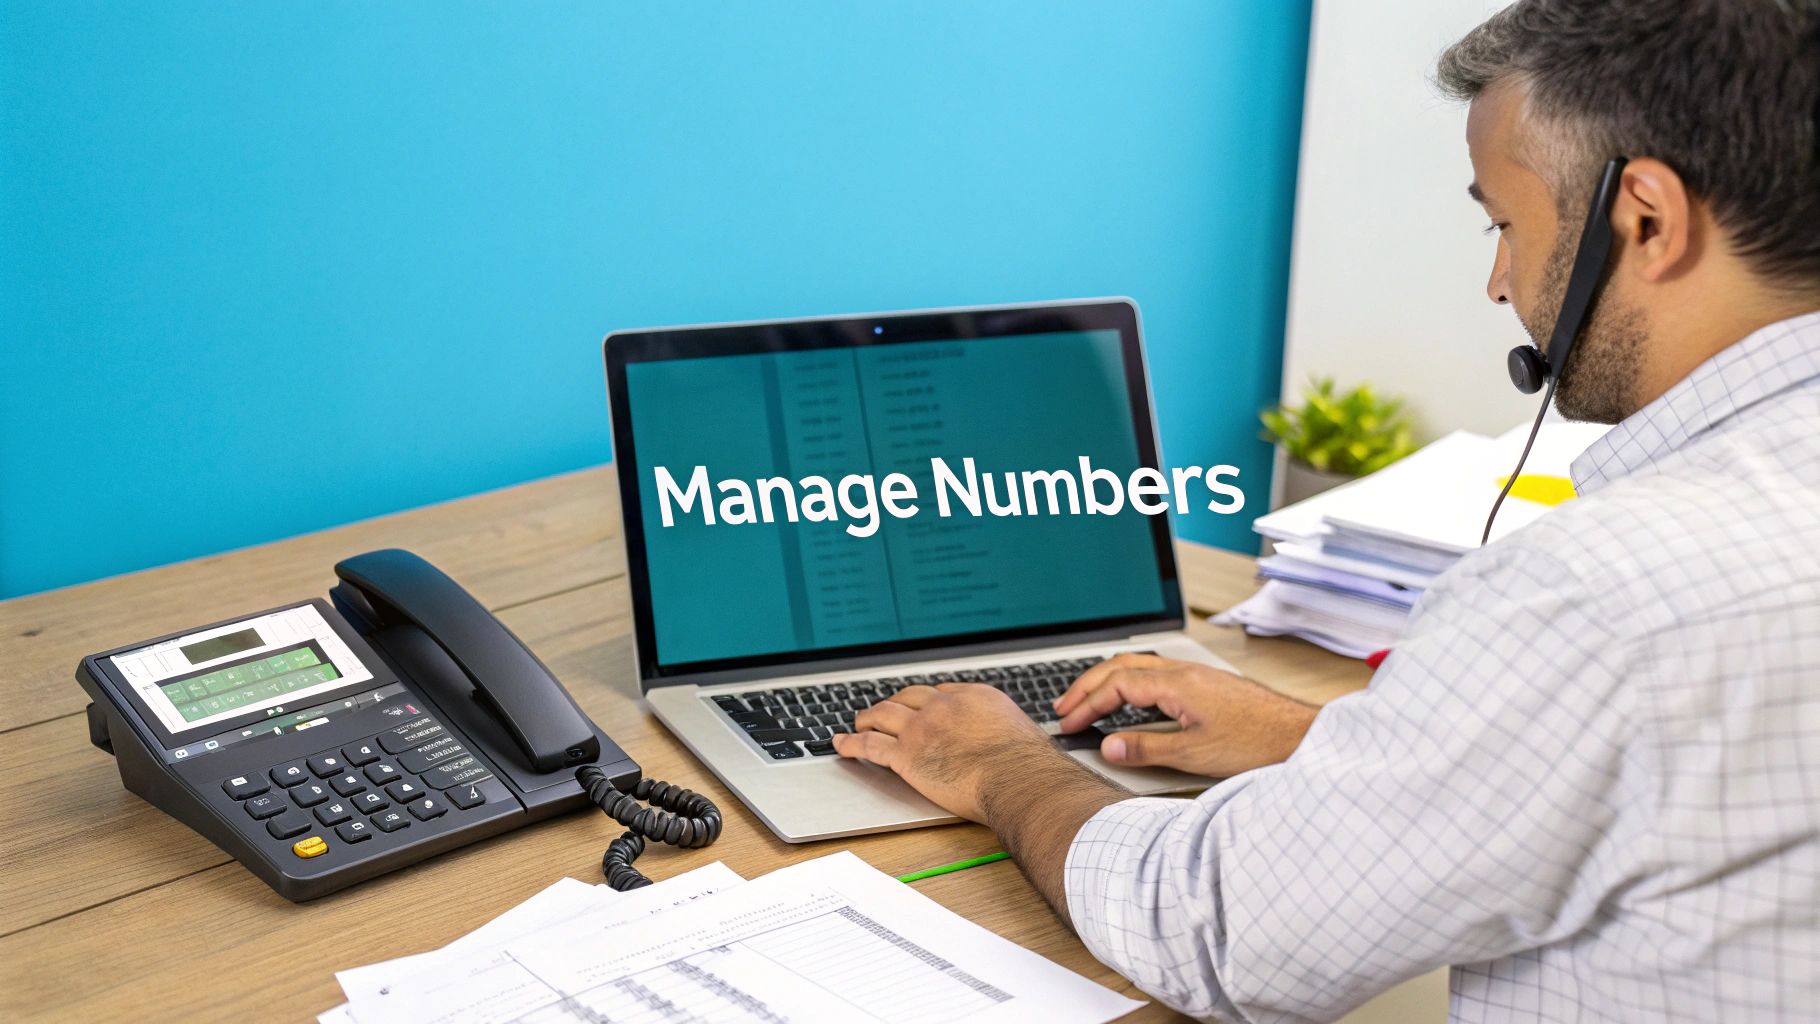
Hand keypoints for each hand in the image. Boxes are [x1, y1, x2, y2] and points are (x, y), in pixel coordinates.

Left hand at [833, 683, 1071, 822]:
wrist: (1018, 779)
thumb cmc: (1027, 766)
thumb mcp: (1022, 734)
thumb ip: (1004, 734)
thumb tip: (1009, 747)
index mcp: (973, 697)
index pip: (940, 693)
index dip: (926, 701)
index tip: (921, 707)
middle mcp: (943, 706)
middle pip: (908, 697)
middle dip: (895, 704)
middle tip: (886, 711)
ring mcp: (921, 728)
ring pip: (883, 715)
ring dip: (868, 718)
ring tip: (860, 723)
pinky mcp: (906, 754)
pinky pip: (870, 744)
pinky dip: (851, 743)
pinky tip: (842, 744)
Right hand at [1053, 653, 1317, 776]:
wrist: (1300, 736)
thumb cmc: (1257, 743)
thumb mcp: (1195, 753)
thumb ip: (1147, 748)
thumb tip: (1108, 746)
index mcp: (1176, 683)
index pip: (1116, 685)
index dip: (1087, 703)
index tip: (1068, 722)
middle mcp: (1184, 672)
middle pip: (1121, 666)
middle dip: (1088, 685)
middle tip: (1064, 706)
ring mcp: (1196, 675)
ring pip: (1139, 666)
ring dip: (1108, 681)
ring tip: (1089, 700)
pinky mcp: (1207, 685)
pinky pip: (1156, 674)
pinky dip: (1130, 683)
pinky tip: (1131, 701)